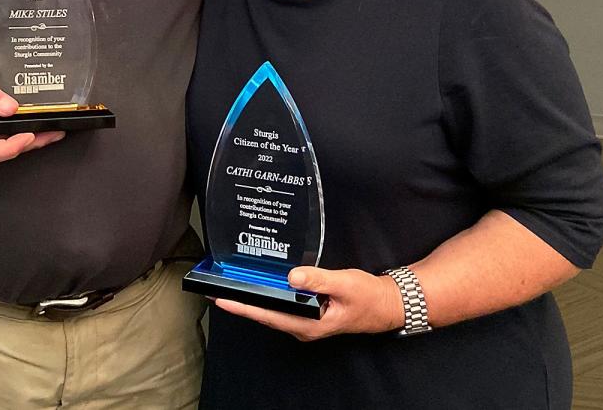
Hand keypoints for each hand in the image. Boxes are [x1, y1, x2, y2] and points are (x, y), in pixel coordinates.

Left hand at [214, 267, 403, 341]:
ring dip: (253, 299)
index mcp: (308, 324)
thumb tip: (292, 276)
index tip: (222, 300)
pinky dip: (268, 296)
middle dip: (241, 303)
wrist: (386, 304)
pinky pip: (282, 306)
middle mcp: (302, 326)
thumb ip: (318, 279)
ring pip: (272, 311)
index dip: (244, 307)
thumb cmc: (367, 296)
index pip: (268, 316)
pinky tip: (260, 285)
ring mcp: (305, 321)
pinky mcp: (309, 313)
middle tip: (216, 290)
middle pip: (265, 315)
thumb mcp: (343, 283)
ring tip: (232, 286)